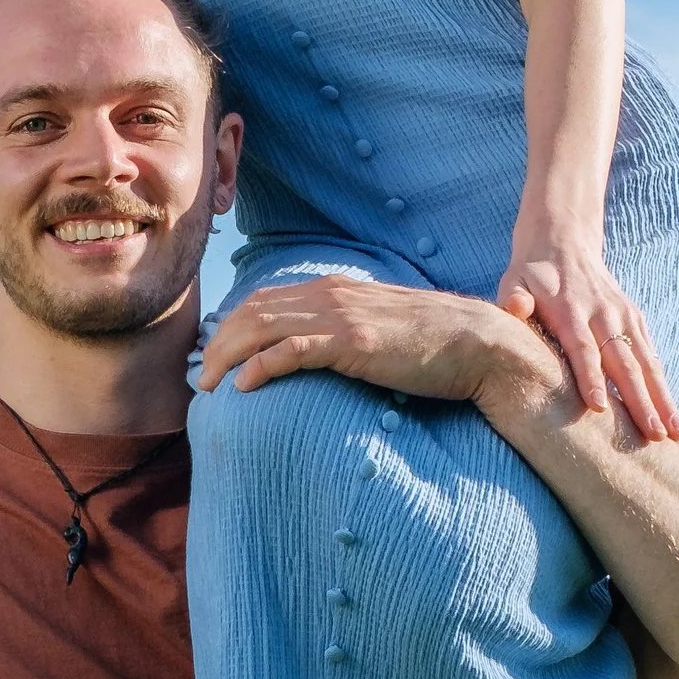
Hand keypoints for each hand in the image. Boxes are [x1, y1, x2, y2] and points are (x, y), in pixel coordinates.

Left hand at [197, 274, 557, 419]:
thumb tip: (326, 348)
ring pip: (262, 328)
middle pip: (253, 312)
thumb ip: (350, 328)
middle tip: (200, 376)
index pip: (266, 299)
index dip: (232, 325)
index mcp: (336, 290)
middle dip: (219, 343)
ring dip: (228, 356)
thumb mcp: (382, 327)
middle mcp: (332, 296)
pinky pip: (292, 350)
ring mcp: (342, 318)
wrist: (478, 344)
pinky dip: (261, 366)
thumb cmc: (435, 343)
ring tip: (209, 384)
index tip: (215, 353)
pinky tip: (243, 388)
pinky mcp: (353, 344)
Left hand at [498, 223, 678, 443]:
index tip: (599, 407)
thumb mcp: (514, 280)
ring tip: (674, 434)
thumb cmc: (532, 275)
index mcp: (571, 310)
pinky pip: (652, 357)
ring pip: (647, 363)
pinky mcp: (635, 320)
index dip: (590, 377)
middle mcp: (604, 315)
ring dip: (662, 399)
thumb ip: (514, 296)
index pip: (583, 348)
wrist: (564, 242)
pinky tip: (672, 416)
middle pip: (624, 362)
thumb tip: (515, 307)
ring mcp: (624, 317)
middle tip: (652, 435)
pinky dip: (662, 386)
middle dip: (639, 400)